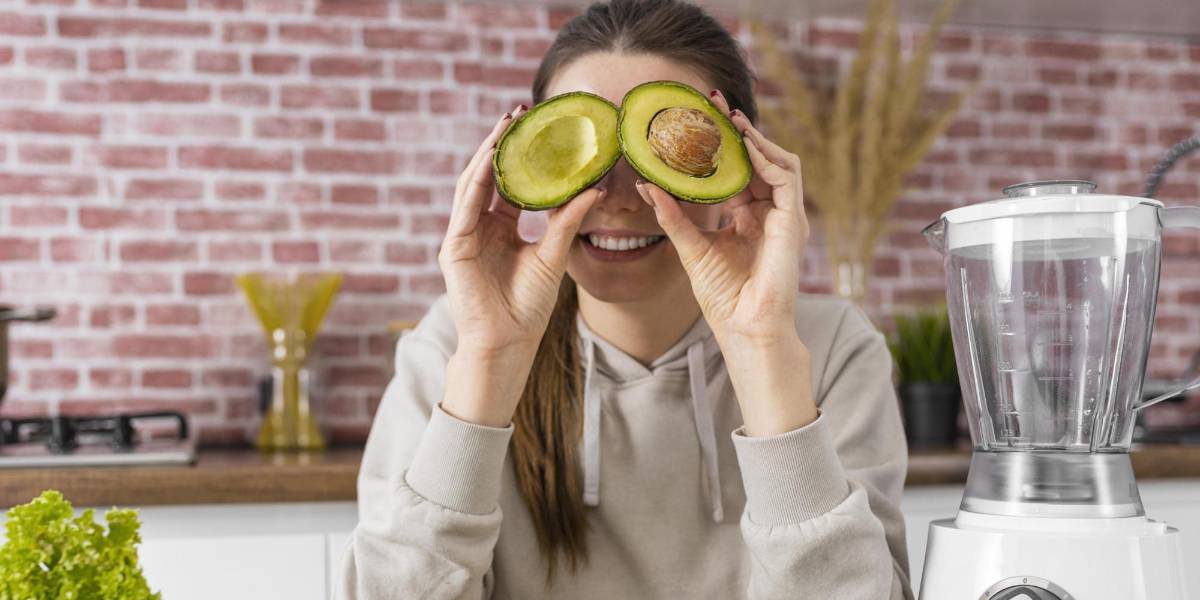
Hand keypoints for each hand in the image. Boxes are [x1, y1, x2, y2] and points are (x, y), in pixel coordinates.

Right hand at [438, 107, 603, 425]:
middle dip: (503, 143)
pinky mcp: (454, 246)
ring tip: (505, 125)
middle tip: (520, 112)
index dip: (524, 155)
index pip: (511, 183)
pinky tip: (491, 157)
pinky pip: (466, 205)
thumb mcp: (553, 255)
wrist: (508, 341)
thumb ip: (568, 221)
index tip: (540, 127)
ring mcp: (464, 234)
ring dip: (488, 152)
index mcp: (502, 228)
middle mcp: (480, 226)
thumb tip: (596, 190)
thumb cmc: (528, 306)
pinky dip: (478, 179)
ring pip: (474, 183)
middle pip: (490, 175)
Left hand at [633, 91, 809, 342]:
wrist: (746, 327)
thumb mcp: (691, 248)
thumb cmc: (724, 297)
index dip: (720, 145)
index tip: (698, 120)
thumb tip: (648, 187)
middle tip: (712, 103)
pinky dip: (765, 158)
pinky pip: (785, 177)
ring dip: (754, 137)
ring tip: (728, 119)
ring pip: (776, 161)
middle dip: (737, 130)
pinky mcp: (792, 221)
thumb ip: (674, 217)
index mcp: (748, 218)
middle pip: (757, 160)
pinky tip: (742, 146)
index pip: (737, 171)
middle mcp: (769, 213)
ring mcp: (784, 216)